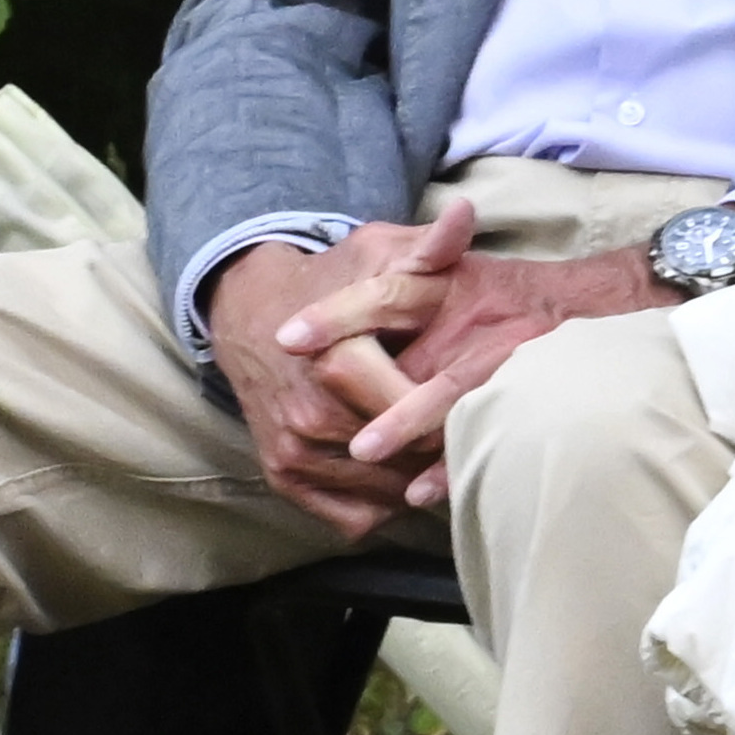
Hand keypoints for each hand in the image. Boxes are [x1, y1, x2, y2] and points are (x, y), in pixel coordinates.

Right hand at [211, 222, 457, 538]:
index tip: (486, 402)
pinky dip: (382, 504)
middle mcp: (310, 417)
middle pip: (407, 459)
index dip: (458, 412)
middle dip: (443, 449)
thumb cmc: (326, 280)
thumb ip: (428, 245)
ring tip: (448, 458)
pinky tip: (402, 477)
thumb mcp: (375, 253)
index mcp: (337, 364)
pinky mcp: (283, 476)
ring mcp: (293, 452)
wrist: (248, 311)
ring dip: (417, 482)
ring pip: (384, 494)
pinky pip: (351, 517)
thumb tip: (466, 216)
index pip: (419, 411)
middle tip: (480, 438)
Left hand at [347, 245, 713, 485]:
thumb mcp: (457, 266)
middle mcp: (482, 320)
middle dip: (372, 386)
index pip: (386, 293)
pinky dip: (453, 461)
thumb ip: (413, 265)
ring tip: (366, 453)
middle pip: (422, 355)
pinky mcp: (528, 390)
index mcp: (450, 283)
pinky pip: (487, 428)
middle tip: (332, 419)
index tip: (286, 339)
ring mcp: (509, 358)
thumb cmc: (508, 294)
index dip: (338, 314)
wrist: (600, 304)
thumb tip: (350, 283)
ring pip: (457, 395)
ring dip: (412, 426)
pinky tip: (419, 491)